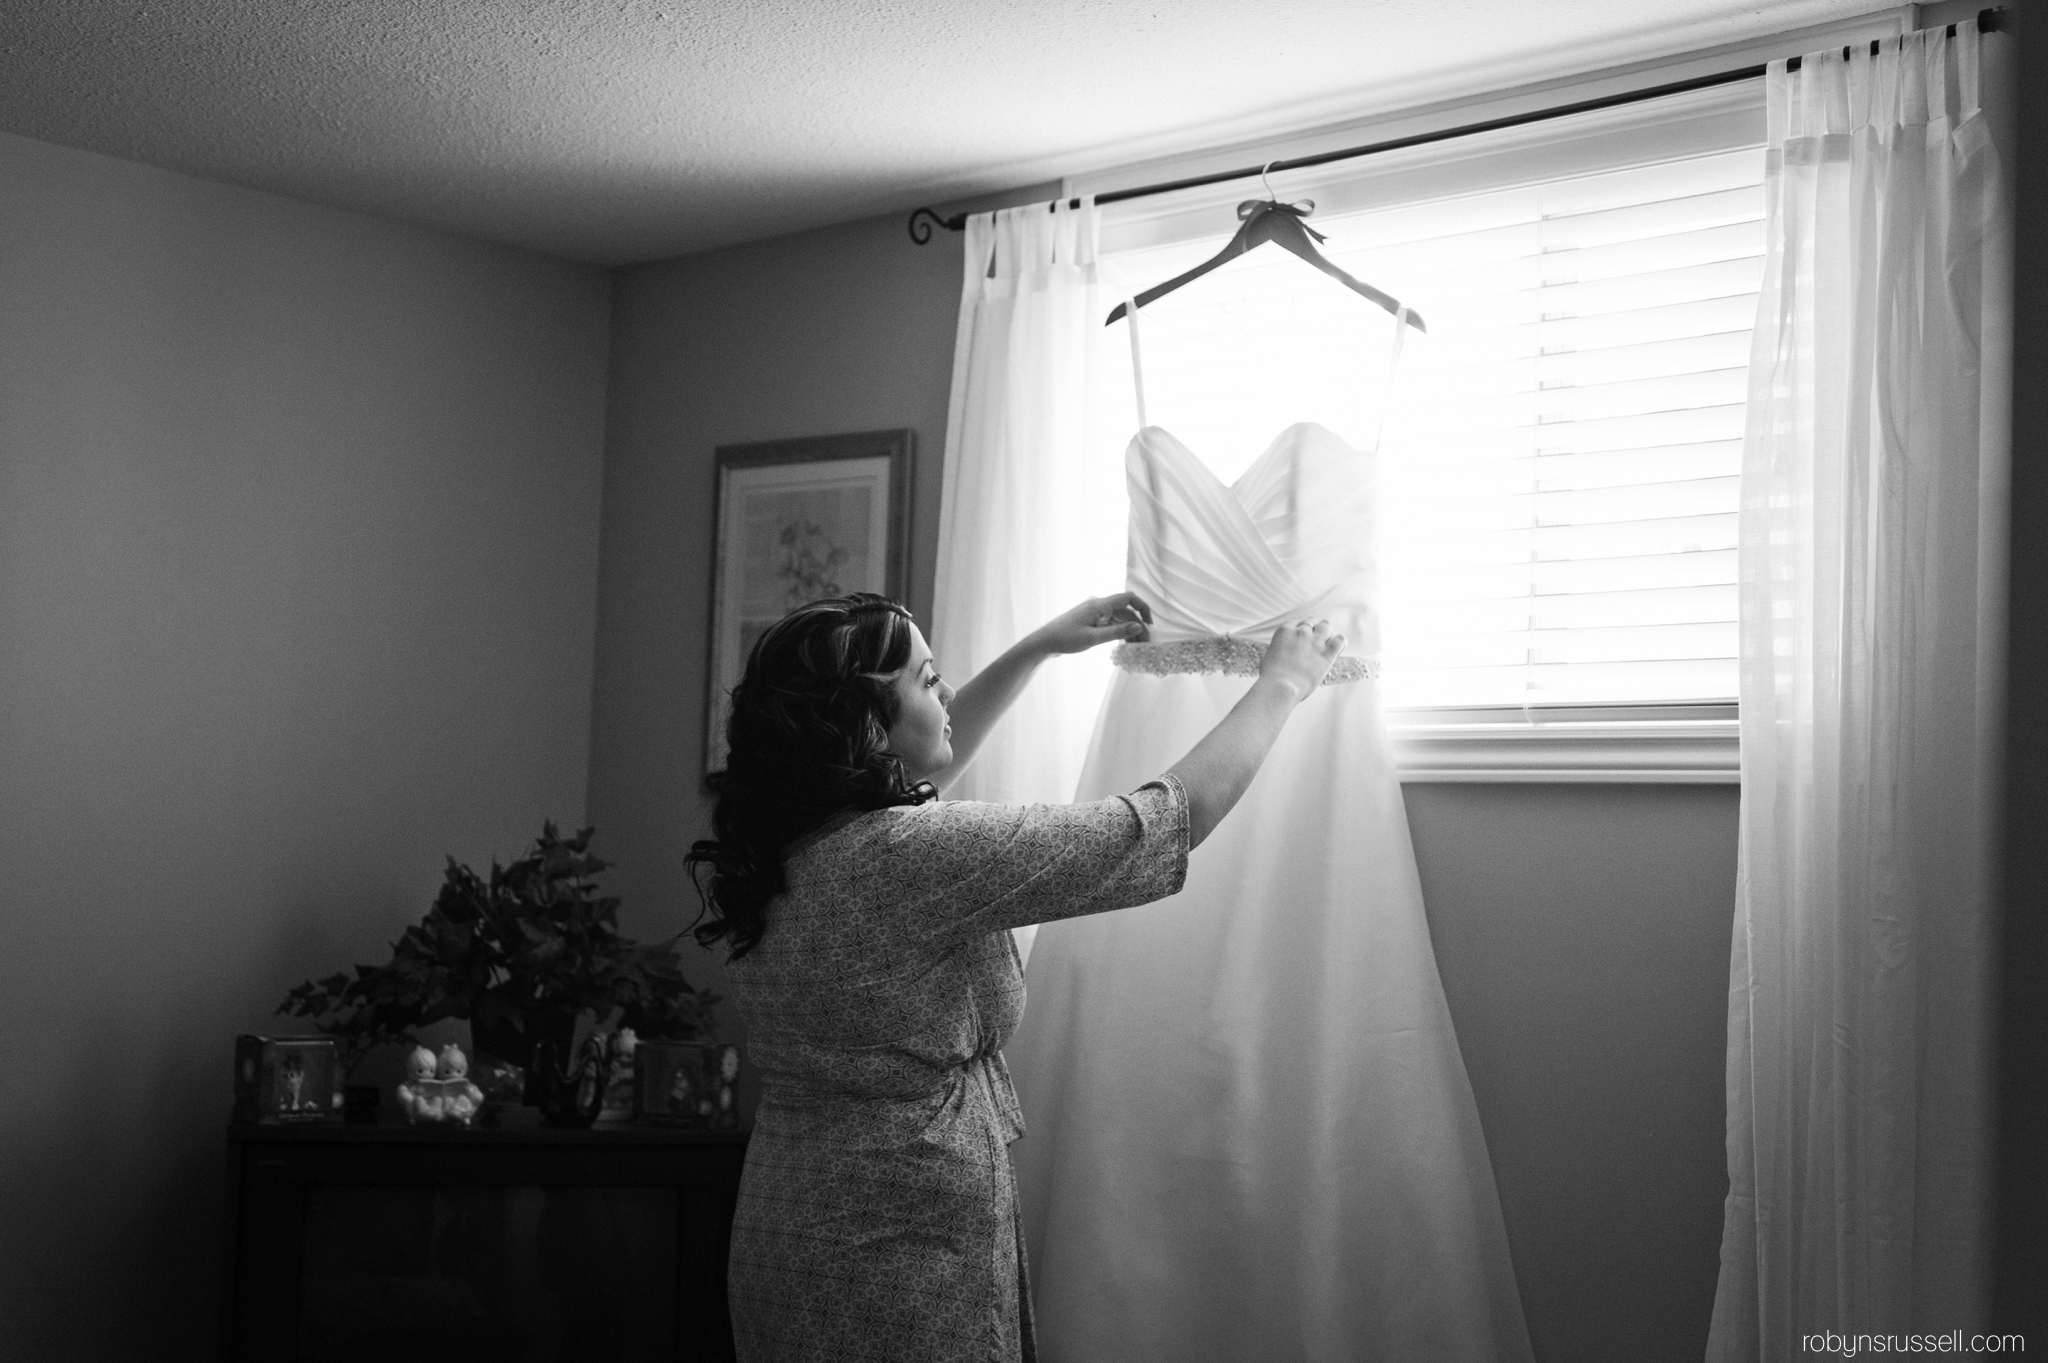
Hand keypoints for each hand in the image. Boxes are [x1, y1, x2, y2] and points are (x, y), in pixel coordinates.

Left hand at [1031, 593, 1154, 654]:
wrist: (1044, 642)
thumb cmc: (1065, 639)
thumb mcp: (1093, 638)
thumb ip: (1116, 632)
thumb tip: (1139, 626)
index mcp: (1099, 605)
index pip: (1128, 598)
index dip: (1143, 608)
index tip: (1150, 624)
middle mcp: (1098, 606)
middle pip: (1125, 612)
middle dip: (1138, 625)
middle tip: (1145, 643)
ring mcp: (1095, 614)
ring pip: (1119, 619)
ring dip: (1129, 631)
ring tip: (1137, 647)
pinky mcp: (1091, 622)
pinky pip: (1110, 625)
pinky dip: (1119, 633)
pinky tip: (1125, 644)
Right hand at [1258, 619, 1343, 699]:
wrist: (1280, 686)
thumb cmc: (1271, 676)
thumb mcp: (1271, 655)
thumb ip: (1280, 648)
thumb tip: (1285, 652)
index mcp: (1284, 631)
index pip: (1296, 621)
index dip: (1300, 629)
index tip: (1301, 637)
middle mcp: (1301, 632)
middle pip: (1312, 621)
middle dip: (1313, 629)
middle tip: (1313, 641)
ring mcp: (1315, 641)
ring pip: (1326, 626)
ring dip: (1326, 633)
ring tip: (1325, 643)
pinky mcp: (1327, 653)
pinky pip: (1340, 640)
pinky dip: (1340, 642)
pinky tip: (1336, 649)